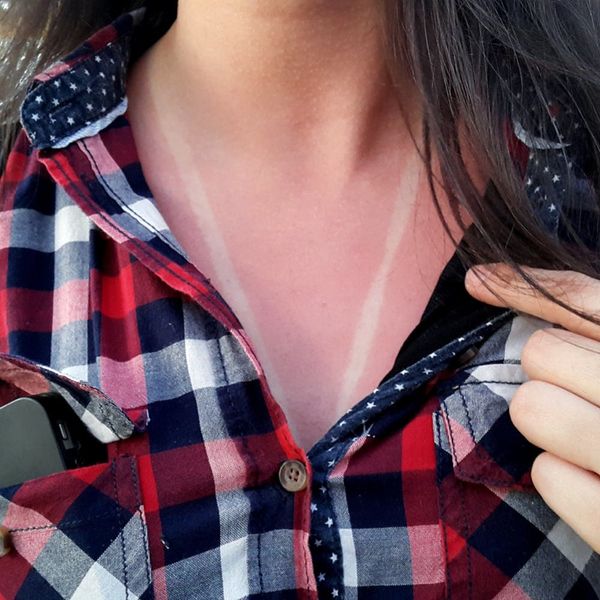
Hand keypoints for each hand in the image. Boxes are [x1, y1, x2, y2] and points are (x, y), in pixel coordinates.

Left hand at [465, 264, 599, 552]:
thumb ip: (589, 315)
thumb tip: (478, 277)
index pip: (581, 299)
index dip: (521, 287)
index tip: (478, 281)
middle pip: (541, 353)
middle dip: (552, 368)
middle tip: (583, 390)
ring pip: (532, 407)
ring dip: (547, 416)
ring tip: (585, 432)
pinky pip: (547, 473)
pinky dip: (559, 475)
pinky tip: (591, 478)